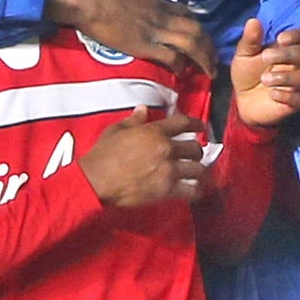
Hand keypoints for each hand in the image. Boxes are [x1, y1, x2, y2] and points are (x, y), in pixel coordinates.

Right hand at [45, 0, 216, 75]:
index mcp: (157, 1)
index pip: (187, 14)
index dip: (198, 28)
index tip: (203, 38)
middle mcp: (162, 15)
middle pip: (196, 30)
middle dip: (208, 46)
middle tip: (214, 60)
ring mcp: (155, 30)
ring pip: (191, 44)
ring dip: (203, 59)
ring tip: (208, 72)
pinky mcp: (144, 45)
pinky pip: (170, 56)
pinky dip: (180, 66)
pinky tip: (183, 74)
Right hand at [78, 105, 206, 206]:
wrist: (97, 180)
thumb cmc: (103, 154)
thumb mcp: (116, 130)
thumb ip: (134, 120)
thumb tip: (143, 109)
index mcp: (155, 132)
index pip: (183, 123)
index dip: (195, 124)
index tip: (201, 127)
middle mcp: (166, 149)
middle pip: (194, 148)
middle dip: (196, 151)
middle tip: (194, 154)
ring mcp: (169, 170)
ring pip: (197, 169)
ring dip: (198, 170)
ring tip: (196, 172)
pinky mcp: (167, 190)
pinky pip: (192, 190)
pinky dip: (196, 190)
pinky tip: (196, 190)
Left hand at [231, 18, 299, 126]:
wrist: (242, 100)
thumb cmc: (248, 73)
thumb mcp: (244, 55)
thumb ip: (250, 39)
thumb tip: (253, 21)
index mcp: (289, 49)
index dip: (299, 35)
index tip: (281, 39)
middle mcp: (299, 65)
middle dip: (288, 54)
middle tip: (265, 57)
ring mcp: (299, 85)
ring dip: (286, 76)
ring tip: (264, 79)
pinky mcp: (296, 103)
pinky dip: (287, 96)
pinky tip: (272, 94)